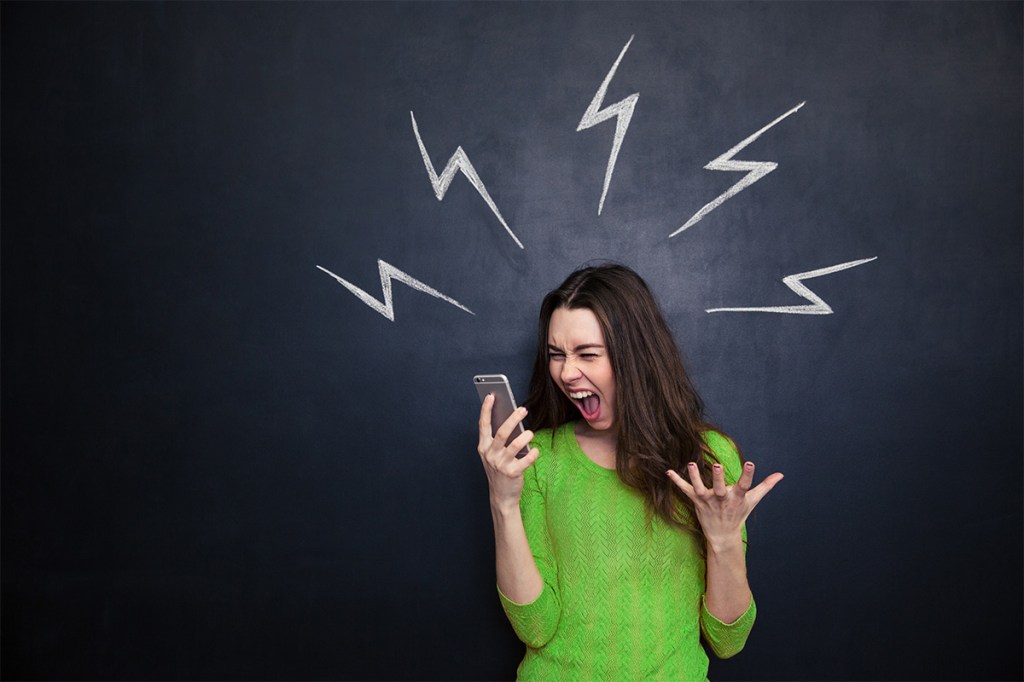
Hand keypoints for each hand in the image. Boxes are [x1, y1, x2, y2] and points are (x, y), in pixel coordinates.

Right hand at [477, 394, 539, 510]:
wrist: (501, 496)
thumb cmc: (499, 470)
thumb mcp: (494, 455)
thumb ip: (499, 440)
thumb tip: (511, 420)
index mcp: (483, 447)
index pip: (483, 425)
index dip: (486, 409)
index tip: (491, 396)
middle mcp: (490, 454)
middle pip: (502, 432)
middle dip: (513, 418)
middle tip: (523, 409)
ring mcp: (500, 464)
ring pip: (515, 445)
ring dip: (525, 436)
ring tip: (531, 433)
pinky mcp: (512, 474)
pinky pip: (525, 460)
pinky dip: (533, 454)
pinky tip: (536, 450)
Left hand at [666, 461, 782, 550]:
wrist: (723, 535)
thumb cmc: (738, 514)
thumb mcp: (752, 500)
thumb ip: (765, 486)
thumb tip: (781, 474)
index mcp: (737, 497)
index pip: (744, 484)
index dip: (748, 474)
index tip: (750, 463)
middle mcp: (722, 499)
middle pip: (720, 488)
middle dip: (719, 477)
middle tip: (718, 465)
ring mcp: (708, 500)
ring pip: (700, 488)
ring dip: (695, 477)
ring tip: (691, 464)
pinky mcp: (696, 501)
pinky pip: (685, 490)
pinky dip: (677, 481)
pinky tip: (668, 471)